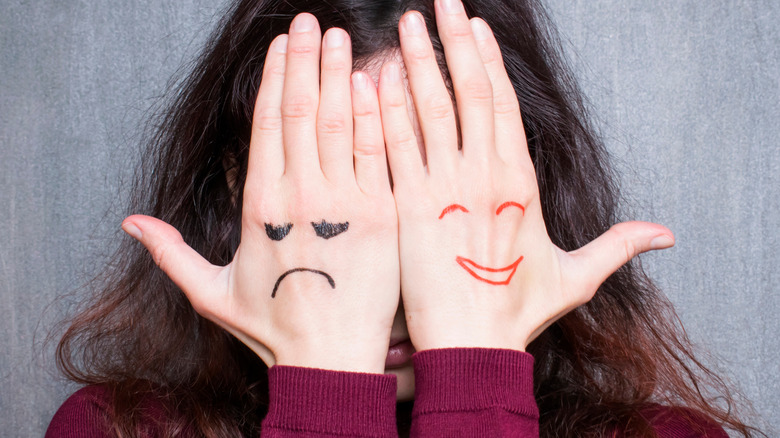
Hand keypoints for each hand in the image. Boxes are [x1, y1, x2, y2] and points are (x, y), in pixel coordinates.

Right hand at [121, 14, 398, 372]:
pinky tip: (377, 81)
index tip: (280, 45)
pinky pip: (379, 153)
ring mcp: (345, 203)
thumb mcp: (212, 292)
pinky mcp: (383, 214)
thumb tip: (130, 222)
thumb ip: (171, 253)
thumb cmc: (274, 328)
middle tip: (312, 22)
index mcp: (260, 206)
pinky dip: (378, 114)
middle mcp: (301, 196)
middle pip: (302, 110)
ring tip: (340, 38)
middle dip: (306, 60)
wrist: (330, 361)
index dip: (274, 78)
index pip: (267, 124)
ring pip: (341, 122)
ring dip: (340, 74)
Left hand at [380, 0, 674, 351]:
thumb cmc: (515, 312)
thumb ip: (617, 246)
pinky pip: (394, 146)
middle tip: (440, 4)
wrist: (470, 346)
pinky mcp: (407, 205)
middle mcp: (481, 173)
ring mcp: (442, 186)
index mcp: (519, 181)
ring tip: (407, 24)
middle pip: (467, 92)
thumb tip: (667, 235)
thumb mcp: (575, 276)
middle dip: (454, 42)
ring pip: (427, 109)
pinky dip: (384, 109)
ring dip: (417, 61)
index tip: (476, 28)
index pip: (502, 104)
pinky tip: (374, 76)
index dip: (488, 62)